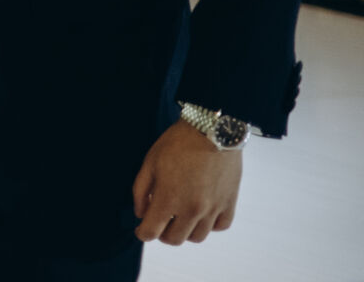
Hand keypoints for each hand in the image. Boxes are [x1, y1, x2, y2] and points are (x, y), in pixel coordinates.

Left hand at [131, 121, 241, 245]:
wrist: (211, 131)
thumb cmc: (177, 144)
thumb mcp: (149, 163)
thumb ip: (141, 191)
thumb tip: (141, 214)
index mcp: (169, 199)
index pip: (151, 232)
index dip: (142, 233)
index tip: (141, 228)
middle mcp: (192, 210)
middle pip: (174, 239)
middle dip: (163, 233)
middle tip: (160, 220)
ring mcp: (213, 209)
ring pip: (197, 237)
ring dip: (185, 230)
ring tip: (180, 216)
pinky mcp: (229, 203)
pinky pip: (219, 226)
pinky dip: (209, 224)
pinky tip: (201, 212)